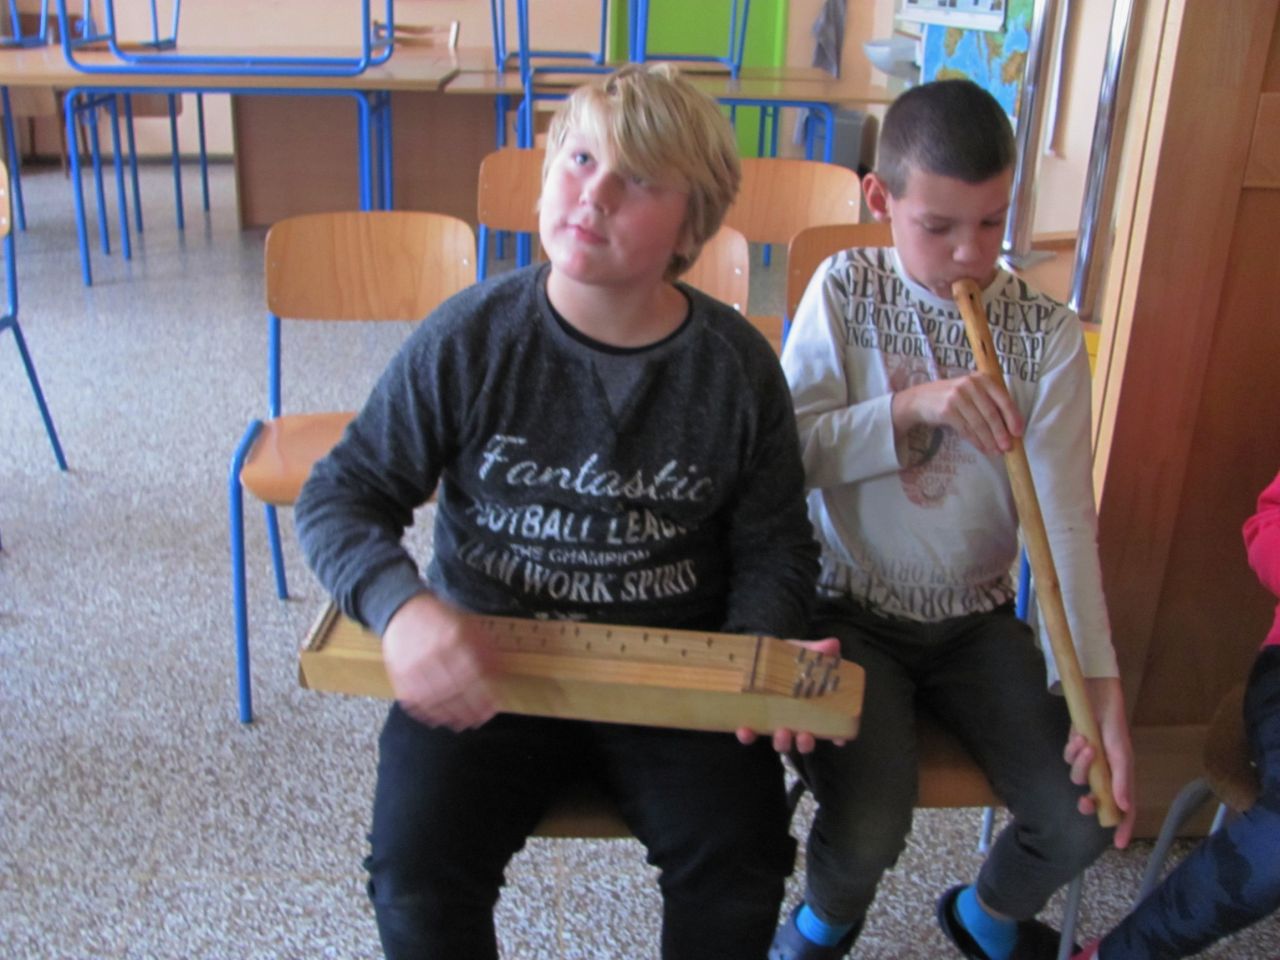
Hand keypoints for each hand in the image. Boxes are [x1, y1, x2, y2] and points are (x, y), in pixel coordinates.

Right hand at [382, 592, 498, 730]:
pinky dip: (427, 713)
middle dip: (469, 710)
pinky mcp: (399, 675)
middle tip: (479, 720)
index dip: (484, 695)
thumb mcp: (468, 626)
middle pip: (455, 690)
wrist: (402, 610)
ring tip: (461, 724)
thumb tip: (501, 674)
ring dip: (450, 716)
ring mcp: (413, 665)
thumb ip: (486, 649)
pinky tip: (438, 719)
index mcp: (454, 638)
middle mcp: (433, 653)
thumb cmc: (440, 619)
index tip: (493, 708)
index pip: (473, 674)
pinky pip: (414, 700)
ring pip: (435, 699)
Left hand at [735, 637, 846, 753]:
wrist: (757, 655)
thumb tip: (833, 644)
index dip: (837, 735)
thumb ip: (816, 651)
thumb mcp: (801, 652)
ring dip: (782, 742)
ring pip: (781, 742)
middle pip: (804, 740)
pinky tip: (745, 729)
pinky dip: (748, 736)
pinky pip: (750, 735)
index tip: (840, 739)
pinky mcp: (752, 721)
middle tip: (805, 736)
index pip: (828, 726)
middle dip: (806, 743)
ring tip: (782, 733)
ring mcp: (774, 723)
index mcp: (810, 706)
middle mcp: (794, 719)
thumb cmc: (785, 658)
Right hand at [891, 374, 1023, 457]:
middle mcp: (970, 385)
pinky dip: (976, 441)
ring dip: (989, 440)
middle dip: (1001, 433)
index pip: (1002, 399)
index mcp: (982, 379)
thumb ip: (989, 402)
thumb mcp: (972, 391)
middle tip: (1008, 447)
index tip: (1018, 432)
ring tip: (996, 452)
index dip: (1012, 417)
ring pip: (979, 424)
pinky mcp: (947, 410)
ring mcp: (957, 397)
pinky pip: (966, 429)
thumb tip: (1010, 426)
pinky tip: (982, 448)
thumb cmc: (952, 397)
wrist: (920, 399)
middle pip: (991, 414)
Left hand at [1063, 676, 1135, 847]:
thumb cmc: (1113, 725)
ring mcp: (1091, 761)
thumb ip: (1121, 780)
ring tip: (1085, 744)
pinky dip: (1072, 751)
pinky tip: (1078, 737)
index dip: (1123, 826)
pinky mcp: (1076, 748)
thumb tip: (1123, 808)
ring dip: (1080, 765)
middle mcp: (1107, 772)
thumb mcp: (1121, 753)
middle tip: (1084, 802)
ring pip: (1079, 777)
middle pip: (1097, 798)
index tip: (1118, 846)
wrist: (1096, 696)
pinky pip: (1069, 759)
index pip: (1126, 808)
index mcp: (1123, 775)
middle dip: (1089, 802)